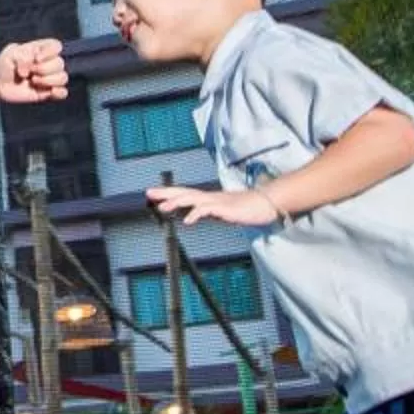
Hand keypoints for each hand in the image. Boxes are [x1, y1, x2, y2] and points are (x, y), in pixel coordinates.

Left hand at [0, 39, 69, 102]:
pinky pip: (63, 92)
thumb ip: (23, 57)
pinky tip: (48, 92)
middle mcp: (48, 62)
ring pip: (63, 77)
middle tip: (28, 72)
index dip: (50, 52)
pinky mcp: (47, 92)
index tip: (36, 58)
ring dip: (48, 80)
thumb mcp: (10, 54)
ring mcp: (48, 78)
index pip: (56, 46)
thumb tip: (30, 71)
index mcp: (41, 49)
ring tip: (33, 81)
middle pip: (60, 63)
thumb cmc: (4, 64)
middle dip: (44, 69)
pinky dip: (59, 92)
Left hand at [147, 183, 280, 227]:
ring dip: (177, 202)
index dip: (167, 193)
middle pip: (184, 192)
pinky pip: (208, 210)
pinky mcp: (225, 209)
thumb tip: (190, 216)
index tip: (151, 193)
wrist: (265, 204)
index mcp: (207, 198)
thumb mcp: (220, 211)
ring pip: (193, 199)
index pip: (183, 193)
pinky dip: (196, 214)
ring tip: (162, 208)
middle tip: (148, 194)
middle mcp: (209, 197)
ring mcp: (217, 201)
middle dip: (166, 193)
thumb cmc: (244, 208)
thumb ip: (205, 212)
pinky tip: (188, 221)